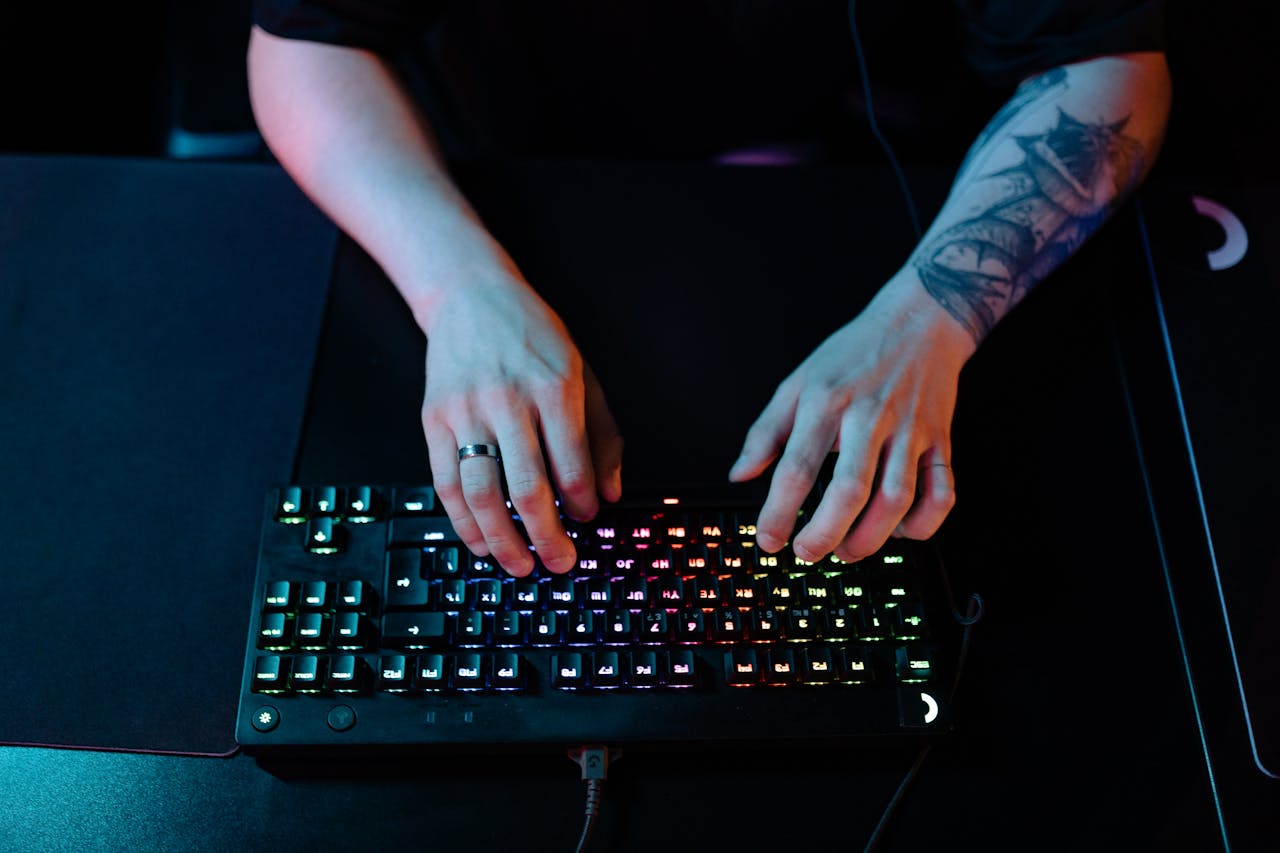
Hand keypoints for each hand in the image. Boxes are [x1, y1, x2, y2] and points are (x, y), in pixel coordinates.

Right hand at [421, 276, 622, 576]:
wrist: (471, 297)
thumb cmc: (533, 338)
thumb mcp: (583, 374)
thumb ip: (601, 436)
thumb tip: (609, 493)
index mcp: (554, 388)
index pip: (572, 466)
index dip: (582, 505)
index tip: (587, 520)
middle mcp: (508, 401)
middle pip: (527, 489)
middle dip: (547, 537)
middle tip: (560, 562)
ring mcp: (466, 412)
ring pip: (482, 494)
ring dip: (502, 540)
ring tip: (519, 565)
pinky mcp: (433, 420)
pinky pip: (445, 483)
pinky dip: (463, 522)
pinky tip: (480, 541)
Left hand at [729, 271, 975, 562]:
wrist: (920, 321)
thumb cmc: (854, 353)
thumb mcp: (798, 380)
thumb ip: (766, 431)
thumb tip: (740, 474)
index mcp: (827, 403)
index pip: (798, 467)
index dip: (779, 511)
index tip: (768, 538)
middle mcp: (870, 418)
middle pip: (849, 490)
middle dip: (825, 534)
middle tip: (807, 553)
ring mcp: (910, 431)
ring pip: (896, 498)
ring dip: (869, 538)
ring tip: (846, 551)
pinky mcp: (940, 440)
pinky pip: (941, 492)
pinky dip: (923, 524)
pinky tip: (898, 531)